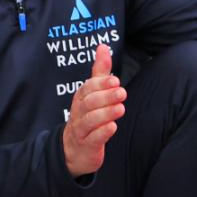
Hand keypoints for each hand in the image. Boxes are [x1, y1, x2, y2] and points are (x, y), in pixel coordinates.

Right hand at [62, 44, 123, 176]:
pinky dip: (103, 133)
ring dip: (106, 113)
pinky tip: (113, 127)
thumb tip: (103, 46)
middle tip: (122, 93)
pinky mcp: (87, 145)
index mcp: (81, 99)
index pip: (88, 88)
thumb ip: (99, 71)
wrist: (74, 150)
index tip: (115, 80)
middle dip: (105, 97)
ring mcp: (81, 130)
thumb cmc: (87, 117)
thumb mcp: (93, 93)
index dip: (101, 84)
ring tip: (121, 109)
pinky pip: (93, 138)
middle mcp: (79, 113)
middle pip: (89, 103)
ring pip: (90, 120)